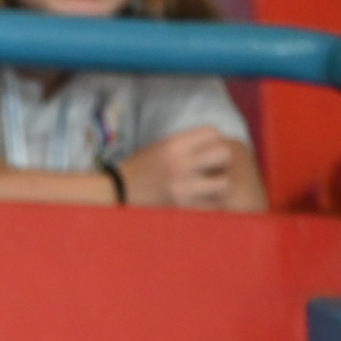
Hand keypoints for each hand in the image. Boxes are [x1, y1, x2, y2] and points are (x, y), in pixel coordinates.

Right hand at [119, 126, 238, 208]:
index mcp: (173, 145)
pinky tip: (201, 204)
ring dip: (219, 186)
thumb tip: (214, 144)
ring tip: (208, 189)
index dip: (214, 141)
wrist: (114, 195)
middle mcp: (181, 163)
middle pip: (224, 154)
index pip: (213, 132)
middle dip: (221, 162)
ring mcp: (184, 187)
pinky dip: (211, 206)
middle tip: (211, 170)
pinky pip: (213, 206)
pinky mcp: (184, 208)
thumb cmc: (138, 170)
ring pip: (225, 183)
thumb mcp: (159, 148)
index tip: (206, 151)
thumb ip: (185, 145)